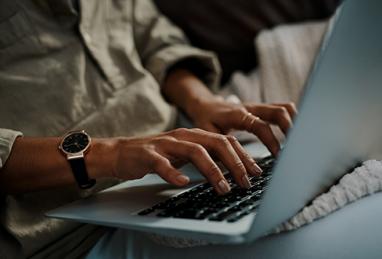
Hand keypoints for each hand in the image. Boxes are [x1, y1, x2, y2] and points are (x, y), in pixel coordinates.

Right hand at [109, 128, 262, 194]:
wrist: (121, 152)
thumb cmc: (156, 155)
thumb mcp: (184, 154)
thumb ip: (204, 157)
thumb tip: (230, 171)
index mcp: (194, 135)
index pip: (226, 141)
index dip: (243, 156)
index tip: (256, 172)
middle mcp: (183, 136)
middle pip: (216, 143)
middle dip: (235, 163)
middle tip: (246, 182)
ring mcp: (165, 144)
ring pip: (195, 151)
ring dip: (212, 170)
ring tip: (223, 187)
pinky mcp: (149, 154)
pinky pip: (162, 163)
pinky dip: (174, 173)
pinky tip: (183, 182)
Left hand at [186, 98, 296, 155]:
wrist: (205, 104)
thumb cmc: (206, 120)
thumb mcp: (207, 134)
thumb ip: (218, 148)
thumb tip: (230, 169)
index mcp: (237, 115)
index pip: (260, 126)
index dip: (271, 140)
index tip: (278, 155)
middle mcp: (251, 108)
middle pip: (278, 110)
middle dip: (291, 127)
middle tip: (297, 146)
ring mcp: (258, 107)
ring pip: (283, 107)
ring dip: (295, 121)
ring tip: (301, 140)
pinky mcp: (262, 109)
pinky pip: (281, 109)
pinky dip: (292, 119)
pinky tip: (297, 133)